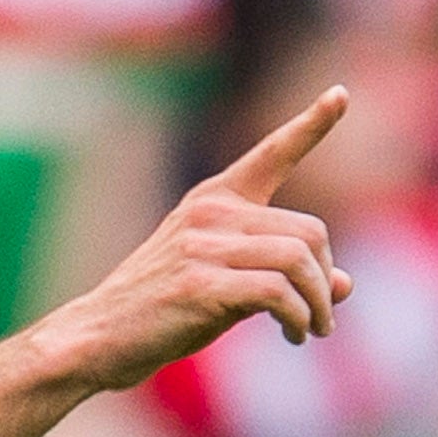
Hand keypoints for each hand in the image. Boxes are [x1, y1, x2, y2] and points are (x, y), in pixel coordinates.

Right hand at [45, 90, 350, 388]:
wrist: (92, 340)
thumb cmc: (156, 314)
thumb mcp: (223, 285)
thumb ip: (278, 276)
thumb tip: (345, 286)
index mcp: (212, 202)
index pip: (270, 155)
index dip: (309, 126)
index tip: (339, 96)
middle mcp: (211, 214)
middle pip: (308, 230)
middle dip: (325, 277)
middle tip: (323, 314)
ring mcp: (203, 247)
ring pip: (298, 260)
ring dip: (318, 302)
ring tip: (314, 330)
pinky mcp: (201, 285)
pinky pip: (277, 293)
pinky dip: (298, 317)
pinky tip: (294, 336)